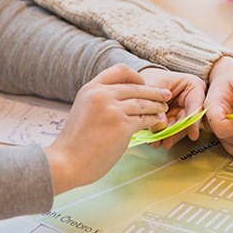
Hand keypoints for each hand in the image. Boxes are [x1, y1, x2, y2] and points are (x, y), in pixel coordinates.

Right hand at [43, 64, 171, 194]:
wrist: (66, 162)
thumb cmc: (74, 142)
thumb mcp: (84, 109)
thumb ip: (101, 100)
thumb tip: (123, 99)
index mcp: (91, 88)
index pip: (120, 70)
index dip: (136, 76)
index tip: (143, 83)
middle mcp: (102, 95)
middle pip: (136, 87)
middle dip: (154, 91)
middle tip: (166, 95)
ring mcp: (113, 110)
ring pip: (143, 103)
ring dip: (157, 106)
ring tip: (164, 109)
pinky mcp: (122, 126)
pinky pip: (144, 119)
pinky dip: (154, 120)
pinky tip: (158, 121)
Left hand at [138, 67, 205, 149]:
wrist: (146, 80)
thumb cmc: (152, 77)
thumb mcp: (153, 85)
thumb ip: (156, 103)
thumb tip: (161, 124)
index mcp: (194, 85)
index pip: (197, 105)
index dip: (194, 121)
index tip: (193, 135)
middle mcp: (194, 98)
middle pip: (189, 119)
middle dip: (176, 132)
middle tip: (166, 141)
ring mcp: (186, 109)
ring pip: (182, 127)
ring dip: (170, 136)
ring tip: (158, 142)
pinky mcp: (178, 118)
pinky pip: (174, 129)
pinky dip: (165, 135)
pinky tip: (156, 140)